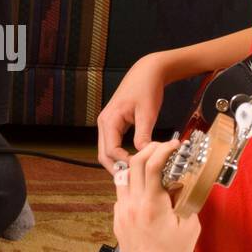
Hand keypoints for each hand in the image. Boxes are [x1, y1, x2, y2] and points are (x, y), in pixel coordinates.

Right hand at [98, 53, 166, 172]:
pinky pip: (112, 145)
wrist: (147, 72)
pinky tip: (133, 161)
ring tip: (134, 174)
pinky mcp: (114, 125)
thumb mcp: (148, 113)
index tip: (140, 170)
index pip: (110, 150)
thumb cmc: (146, 88)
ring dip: (118, 163)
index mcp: (109, 120)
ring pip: (106, 151)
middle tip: (133, 180)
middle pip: (103, 155)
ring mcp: (107, 124)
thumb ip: (144, 135)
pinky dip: (120, 155)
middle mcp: (104, 123)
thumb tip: (144, 155)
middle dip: (116, 168)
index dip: (124, 163)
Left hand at [112, 140, 199, 251]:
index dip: (164, 148)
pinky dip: (133, 186)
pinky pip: (121, 194)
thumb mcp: (190, 224)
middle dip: (150, 150)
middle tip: (165, 149)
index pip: (152, 164)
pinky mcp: (117, 222)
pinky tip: (147, 192)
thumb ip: (186, 199)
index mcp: (151, 206)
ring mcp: (121, 214)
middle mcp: (131, 206)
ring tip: (155, 168)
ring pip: (123, 177)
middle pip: (133, 163)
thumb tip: (185, 181)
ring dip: (138, 166)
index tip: (176, 144)